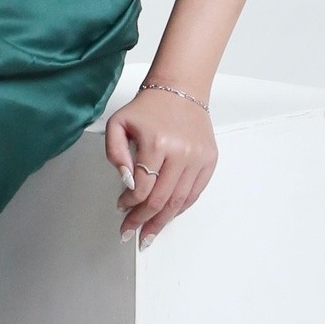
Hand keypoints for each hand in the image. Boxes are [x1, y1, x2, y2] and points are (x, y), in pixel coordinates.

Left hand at [104, 87, 217, 247]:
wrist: (180, 89)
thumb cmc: (148, 107)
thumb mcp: (119, 123)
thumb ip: (115, 153)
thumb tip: (126, 182)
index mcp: (157, 142)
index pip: (142, 187)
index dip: (129, 203)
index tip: (121, 208)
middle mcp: (180, 152)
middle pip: (160, 199)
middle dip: (143, 221)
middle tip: (131, 233)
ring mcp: (198, 158)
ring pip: (178, 201)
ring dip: (162, 222)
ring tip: (148, 234)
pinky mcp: (209, 160)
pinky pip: (194, 193)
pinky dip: (179, 208)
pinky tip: (167, 216)